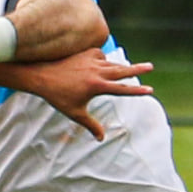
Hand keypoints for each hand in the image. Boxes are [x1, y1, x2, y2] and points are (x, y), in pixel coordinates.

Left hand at [26, 52, 155, 140]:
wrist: (41, 76)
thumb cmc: (57, 97)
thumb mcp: (75, 113)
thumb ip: (91, 125)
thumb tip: (101, 138)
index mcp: (97, 86)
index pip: (122, 90)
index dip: (137, 91)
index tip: (150, 90)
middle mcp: (97, 71)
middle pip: (122, 70)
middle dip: (138, 69)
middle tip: (151, 67)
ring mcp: (91, 60)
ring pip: (111, 63)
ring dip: (120, 67)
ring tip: (128, 69)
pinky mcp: (84, 53)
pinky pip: (100, 55)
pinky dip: (103, 60)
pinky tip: (100, 65)